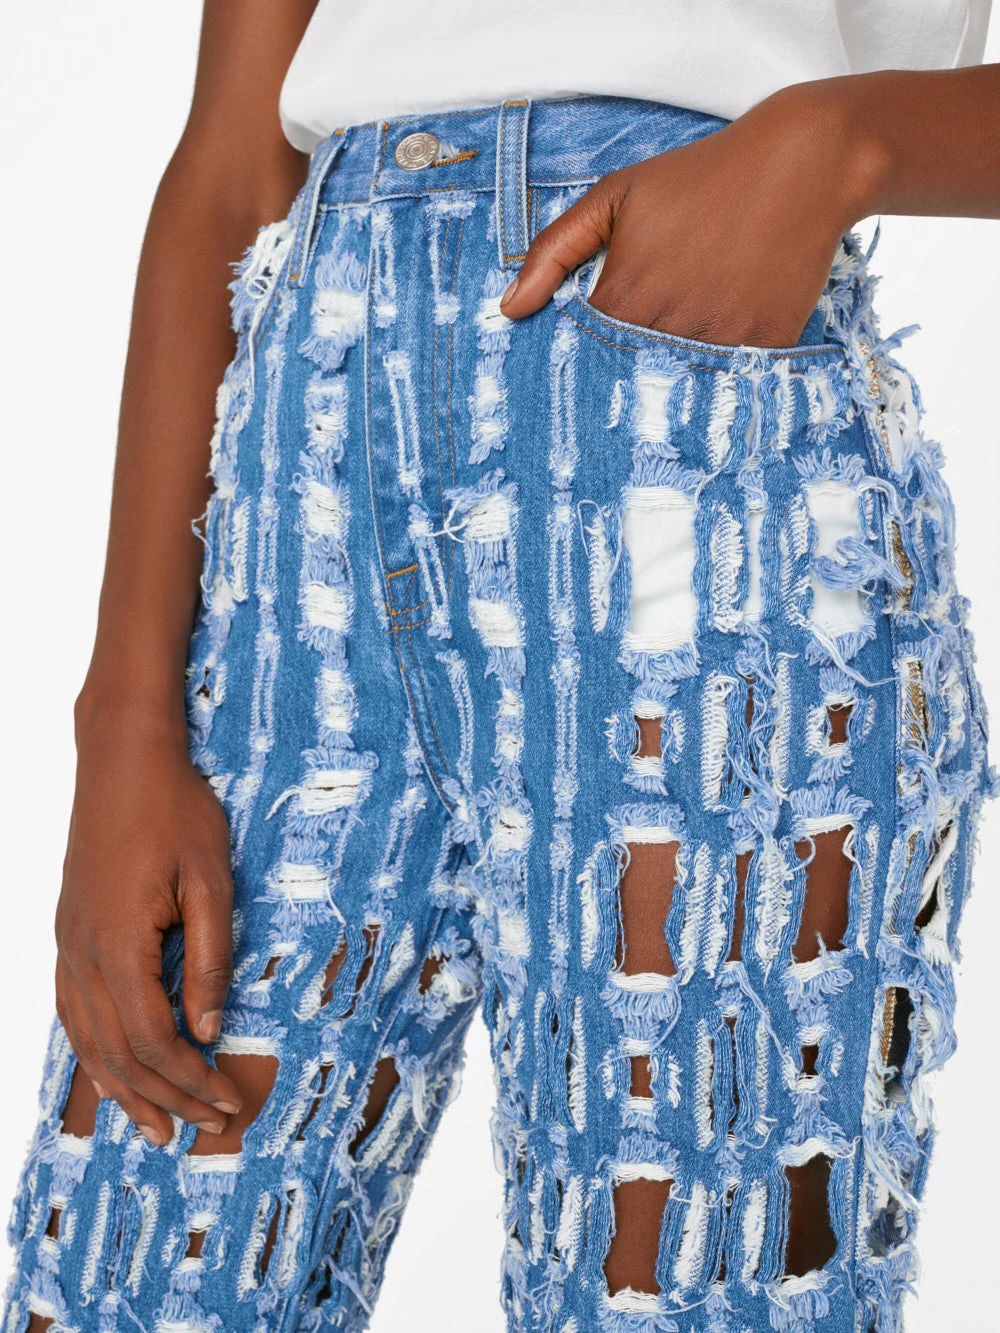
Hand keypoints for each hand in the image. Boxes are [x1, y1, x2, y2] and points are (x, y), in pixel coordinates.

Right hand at [54, 703, 241, 1144]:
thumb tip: (209, 1030)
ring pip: (87, 1040)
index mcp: (119, 945)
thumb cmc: (175, 810)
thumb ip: (209, 959)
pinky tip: (111, 1071)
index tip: (226, 1104)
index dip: (189, 1081)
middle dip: (164, 1097)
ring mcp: (68, 944)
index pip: (152, 1040)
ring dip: (123, 1089)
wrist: (123, 759)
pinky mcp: (68, 933)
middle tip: (205, 1128)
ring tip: (156, 1128)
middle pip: (118, 1052)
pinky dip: (93, 1052)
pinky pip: (72, 1011)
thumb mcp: (210, 880)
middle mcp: (82, 954)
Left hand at [500, 82, 879, 347]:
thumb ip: (555, 250)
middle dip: (627, 372)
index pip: (588, 352)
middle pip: (632, 372)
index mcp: (624, 293)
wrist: (801, 163)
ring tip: (681, 354)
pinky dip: (723, 374)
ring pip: (682, 382)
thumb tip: (509, 309)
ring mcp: (719, 338)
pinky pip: (733, 378)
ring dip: (674, 377)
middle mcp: (669, 323)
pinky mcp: (764, 344)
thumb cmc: (699, 178)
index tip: (589, 358)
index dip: (588, 354)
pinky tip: (721, 353)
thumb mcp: (616, 196)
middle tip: (634, 369)